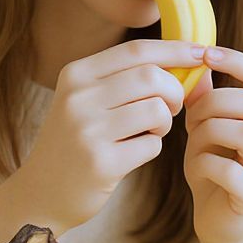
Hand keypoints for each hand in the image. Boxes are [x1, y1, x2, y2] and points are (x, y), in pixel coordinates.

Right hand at [17, 39, 201, 234]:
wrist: (41, 192)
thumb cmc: (78, 140)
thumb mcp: (89, 100)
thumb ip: (129, 77)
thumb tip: (190, 56)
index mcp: (77, 74)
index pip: (137, 50)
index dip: (175, 49)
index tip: (201, 52)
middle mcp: (78, 97)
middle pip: (153, 77)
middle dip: (175, 91)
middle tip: (172, 107)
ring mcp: (87, 130)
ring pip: (157, 110)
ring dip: (165, 122)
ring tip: (150, 130)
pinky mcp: (101, 162)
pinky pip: (153, 144)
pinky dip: (153, 146)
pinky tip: (133, 152)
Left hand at [183, 46, 242, 242]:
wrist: (219, 223)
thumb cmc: (213, 171)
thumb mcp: (205, 129)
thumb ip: (205, 99)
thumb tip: (198, 64)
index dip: (236, 61)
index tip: (205, 54)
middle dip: (215, 102)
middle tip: (190, 114)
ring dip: (208, 131)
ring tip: (192, 143)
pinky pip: (227, 169)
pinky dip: (203, 163)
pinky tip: (196, 168)